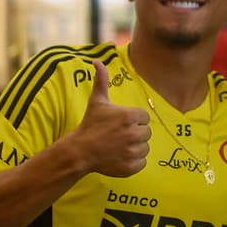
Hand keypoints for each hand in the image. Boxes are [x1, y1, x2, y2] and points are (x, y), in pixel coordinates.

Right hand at [72, 60, 150, 176]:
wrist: (79, 151)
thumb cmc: (90, 125)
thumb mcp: (97, 101)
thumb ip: (101, 81)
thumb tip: (97, 61)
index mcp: (129, 116)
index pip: (144, 118)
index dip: (133, 120)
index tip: (120, 123)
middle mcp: (133, 133)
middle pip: (146, 132)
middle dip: (135, 133)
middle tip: (119, 135)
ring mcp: (132, 151)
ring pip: (145, 147)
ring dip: (135, 147)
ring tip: (119, 146)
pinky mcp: (131, 166)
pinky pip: (142, 162)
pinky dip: (134, 161)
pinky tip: (120, 156)